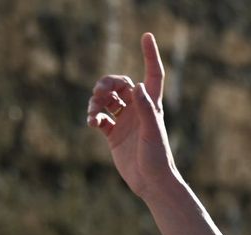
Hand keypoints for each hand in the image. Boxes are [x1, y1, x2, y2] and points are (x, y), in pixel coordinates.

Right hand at [85, 33, 175, 199]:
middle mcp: (138, 110)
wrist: (150, 183)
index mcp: (152, 105)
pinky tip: (93, 122)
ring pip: (106, 100)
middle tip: (100, 92)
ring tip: (94, 112)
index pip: (152, 74)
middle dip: (107, 84)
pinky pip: (100, 117)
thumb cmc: (157, 158)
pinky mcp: (114, 134)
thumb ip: (145, 109)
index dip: (150, 55)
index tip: (146, 36)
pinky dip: (94, 116)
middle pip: (119, 84)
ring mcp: (125, 121)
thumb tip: (136, 86)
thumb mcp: (151, 132)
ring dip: (96, 101)